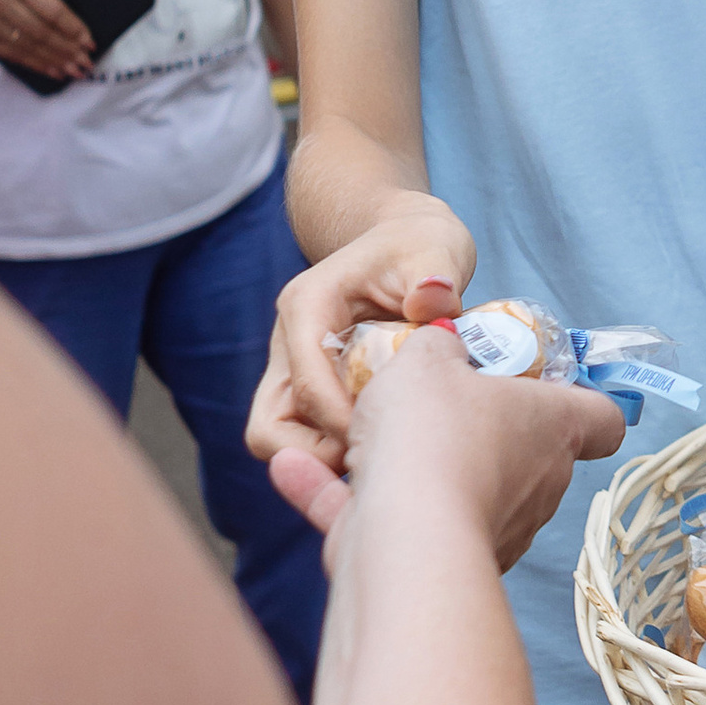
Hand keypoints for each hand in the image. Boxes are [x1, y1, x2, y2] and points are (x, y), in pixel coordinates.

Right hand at [0, 0, 97, 83]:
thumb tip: (74, 18)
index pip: (51, 8)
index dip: (73, 28)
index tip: (89, 40)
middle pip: (42, 32)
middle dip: (68, 50)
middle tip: (86, 61)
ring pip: (29, 47)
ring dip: (56, 61)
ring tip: (75, 70)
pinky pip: (14, 55)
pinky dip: (36, 64)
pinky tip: (53, 70)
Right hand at [247, 188, 478, 467]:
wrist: (403, 243)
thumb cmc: (418, 248)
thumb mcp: (434, 250)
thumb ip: (435, 275)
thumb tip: (432, 300)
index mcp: (308, 307)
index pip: (307, 383)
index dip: (344, 423)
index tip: (392, 443)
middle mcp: (289, 344)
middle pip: (270, 426)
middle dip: (318, 456)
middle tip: (381, 459)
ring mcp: (293, 372)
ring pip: (279, 441)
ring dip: (325, 461)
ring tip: (386, 460)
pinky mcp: (309, 393)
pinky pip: (307, 441)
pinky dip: (339, 456)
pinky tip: (389, 454)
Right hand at [266, 314, 622, 564]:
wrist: (404, 531)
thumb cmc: (433, 432)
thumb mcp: (427, 358)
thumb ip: (438, 344)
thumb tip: (443, 343)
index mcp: (551, 427)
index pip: (602, 418)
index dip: (583, 400)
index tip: (553, 385)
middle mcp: (535, 486)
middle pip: (527, 455)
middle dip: (485, 432)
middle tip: (436, 403)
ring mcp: (493, 531)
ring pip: (458, 493)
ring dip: (416, 472)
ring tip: (360, 438)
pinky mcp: (437, 563)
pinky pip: (392, 521)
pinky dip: (346, 501)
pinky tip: (292, 469)